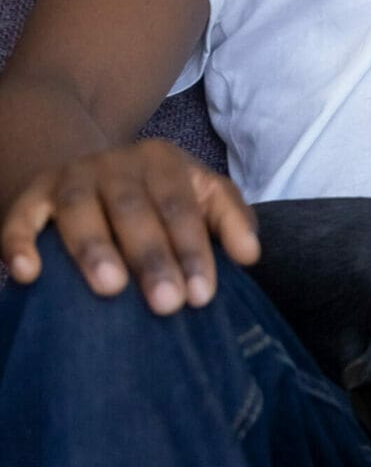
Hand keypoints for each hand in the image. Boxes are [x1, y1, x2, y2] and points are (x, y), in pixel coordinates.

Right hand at [1, 139, 258, 313]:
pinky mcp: (31, 196)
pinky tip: (28, 274)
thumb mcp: (201, 194)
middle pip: (135, 210)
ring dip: (94, 249)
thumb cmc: (159, 196)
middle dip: (152, 258)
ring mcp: (71, 177)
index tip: (202, 296)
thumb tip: (251, 255)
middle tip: (166, 304)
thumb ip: (230, 220)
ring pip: (80, 210)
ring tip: (111, 288)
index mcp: (163, 161)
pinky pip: (20, 217)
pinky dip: (19, 243)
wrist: (96, 170)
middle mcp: (116, 163)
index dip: (193, 251)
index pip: (182, 207)